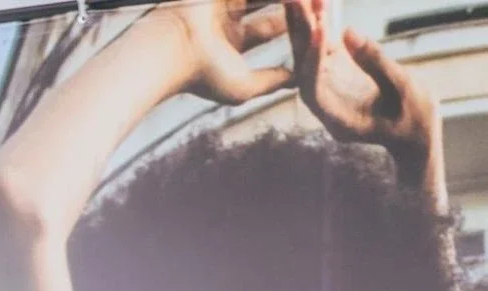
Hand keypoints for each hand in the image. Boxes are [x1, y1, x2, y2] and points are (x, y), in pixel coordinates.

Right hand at [161, 0, 290, 106]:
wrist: (171, 50)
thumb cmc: (203, 75)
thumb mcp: (243, 86)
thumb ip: (271, 81)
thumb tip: (297, 82)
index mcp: (232, 41)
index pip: (269, 27)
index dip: (293, 22)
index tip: (317, 18)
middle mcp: (227, 19)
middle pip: (269, 2)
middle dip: (293, 1)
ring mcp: (222, 1)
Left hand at [286, 0, 440, 187]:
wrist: (416, 132)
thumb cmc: (414, 119)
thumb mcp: (404, 90)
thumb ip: (376, 63)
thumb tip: (347, 32)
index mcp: (337, 121)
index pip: (314, 90)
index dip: (313, 60)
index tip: (319, 29)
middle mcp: (326, 105)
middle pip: (303, 68)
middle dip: (299, 33)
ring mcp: (329, 87)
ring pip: (309, 55)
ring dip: (305, 23)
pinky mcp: (338, 73)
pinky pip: (323, 47)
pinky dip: (321, 23)